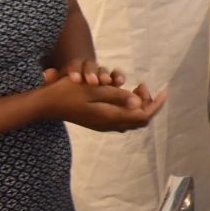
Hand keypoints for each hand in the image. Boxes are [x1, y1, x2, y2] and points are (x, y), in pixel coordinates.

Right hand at [36, 68, 166, 131]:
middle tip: (144, 85)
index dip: (155, 104)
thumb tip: (139, 102)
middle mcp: (109, 125)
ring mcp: (104, 125)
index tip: (163, 90)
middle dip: (148, 103)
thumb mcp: (94, 89)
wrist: (46, 105)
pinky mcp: (99, 122)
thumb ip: (117, 96)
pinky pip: (122, 118)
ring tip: (137, 87)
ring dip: (139, 105)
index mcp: (110, 117)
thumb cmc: (68, 93)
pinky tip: (124, 94)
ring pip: (131, 119)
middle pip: (140, 119)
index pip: (143, 115)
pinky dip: (129, 107)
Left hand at [57, 59, 126, 88]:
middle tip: (93, 82)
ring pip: (104, 70)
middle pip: (91, 66)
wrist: (78, 82)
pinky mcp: (112, 79)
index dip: (75, 71)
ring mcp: (101, 73)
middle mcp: (89, 67)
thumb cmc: (65, 86)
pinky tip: (120, 83)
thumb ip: (53, 80)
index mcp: (74, 66)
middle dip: (92, 73)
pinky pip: (116, 76)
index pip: (74, 66)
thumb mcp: (57, 83)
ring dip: (106, 75)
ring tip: (108, 82)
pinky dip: (118, 77)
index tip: (75, 80)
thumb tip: (46, 73)